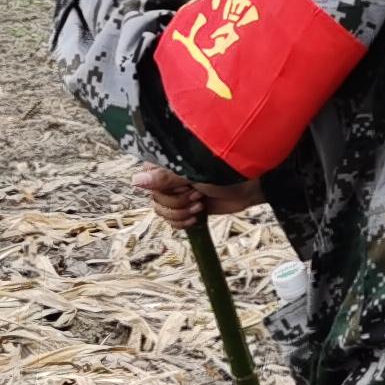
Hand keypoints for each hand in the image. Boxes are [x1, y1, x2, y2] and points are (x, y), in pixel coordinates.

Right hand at [133, 164, 266, 230]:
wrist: (249, 187)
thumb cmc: (225, 170)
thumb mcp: (194, 171)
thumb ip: (164, 176)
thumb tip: (136, 180)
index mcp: (165, 161)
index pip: (146, 181)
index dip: (165, 189)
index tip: (184, 185)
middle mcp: (167, 175)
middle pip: (155, 199)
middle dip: (177, 202)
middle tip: (197, 195)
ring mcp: (176, 191)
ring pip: (161, 211)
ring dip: (181, 213)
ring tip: (200, 205)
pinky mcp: (185, 206)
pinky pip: (171, 221)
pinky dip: (182, 223)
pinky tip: (196, 217)